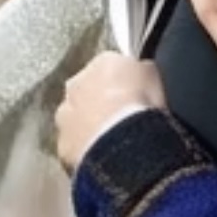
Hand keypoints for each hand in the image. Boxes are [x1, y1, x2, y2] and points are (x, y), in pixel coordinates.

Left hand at [56, 52, 165, 171]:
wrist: (123, 139)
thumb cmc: (140, 101)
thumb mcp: (152, 73)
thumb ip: (141, 69)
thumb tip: (140, 71)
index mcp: (100, 62)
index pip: (110, 66)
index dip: (123, 81)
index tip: (135, 93)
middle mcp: (75, 84)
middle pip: (88, 90)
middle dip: (101, 101)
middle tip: (122, 116)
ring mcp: (65, 115)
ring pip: (77, 117)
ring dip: (90, 124)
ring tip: (113, 138)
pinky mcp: (64, 144)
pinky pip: (75, 144)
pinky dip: (87, 148)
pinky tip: (105, 154)